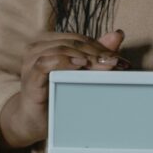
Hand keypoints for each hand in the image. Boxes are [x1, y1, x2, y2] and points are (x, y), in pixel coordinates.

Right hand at [0, 29, 129, 148]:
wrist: (33, 119)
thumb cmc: (55, 94)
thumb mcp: (79, 74)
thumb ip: (95, 54)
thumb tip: (118, 34)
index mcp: (49, 42)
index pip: (80, 39)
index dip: (102, 47)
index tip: (121, 60)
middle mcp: (38, 47)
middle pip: (73, 43)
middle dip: (98, 52)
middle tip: (117, 63)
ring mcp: (32, 60)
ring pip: (62, 49)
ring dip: (86, 56)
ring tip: (104, 65)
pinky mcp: (30, 75)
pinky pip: (46, 63)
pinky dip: (65, 61)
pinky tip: (80, 64)